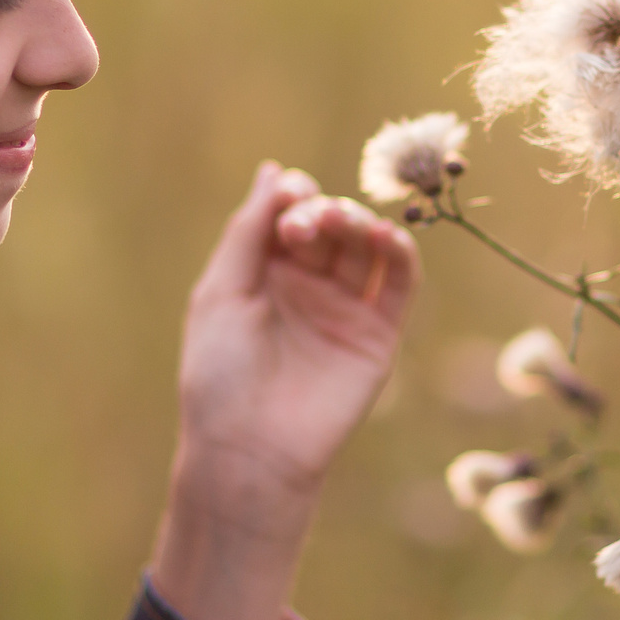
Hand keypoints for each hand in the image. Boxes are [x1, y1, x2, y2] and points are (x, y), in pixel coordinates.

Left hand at [153, 162, 418, 619]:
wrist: (249, 449)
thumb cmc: (219, 375)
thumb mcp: (221, 292)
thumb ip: (248, 231)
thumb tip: (275, 170)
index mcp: (264, 273)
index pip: (292, 214)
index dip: (294, 198)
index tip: (289, 198)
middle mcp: (308, 286)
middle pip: (330, 224)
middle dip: (320, 212)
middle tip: (303, 225)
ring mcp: (345, 308)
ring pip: (366, 246)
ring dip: (358, 222)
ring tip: (341, 223)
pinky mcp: (378, 334)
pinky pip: (400, 283)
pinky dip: (400, 252)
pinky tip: (385, 237)